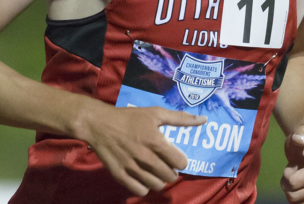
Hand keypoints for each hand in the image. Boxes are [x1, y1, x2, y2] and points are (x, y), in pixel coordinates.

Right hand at [79, 105, 205, 195]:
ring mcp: (132, 168)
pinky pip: (140, 190)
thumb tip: (204, 120)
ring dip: (159, 180)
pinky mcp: (120, 175)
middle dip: (171, 172)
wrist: (99, 124)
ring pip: (156, 185)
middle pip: (170, 177)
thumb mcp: (155, 113)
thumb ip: (180, 118)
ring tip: (154, 171)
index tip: (175, 157)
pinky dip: (144, 186)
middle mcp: (145, 157)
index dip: (180, 161)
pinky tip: (143, 177)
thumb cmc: (129, 117)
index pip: (180, 163)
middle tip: (165, 165)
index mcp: (156, 142)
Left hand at [282, 126, 303, 203]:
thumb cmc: (301, 144)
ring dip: (292, 193)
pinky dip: (299, 202)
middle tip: (292, 173)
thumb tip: (299, 139)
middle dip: (287, 185)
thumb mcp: (299, 135)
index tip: (292, 166)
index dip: (287, 175)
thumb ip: (299, 135)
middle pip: (294, 197)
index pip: (293, 183)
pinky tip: (302, 190)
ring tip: (297, 179)